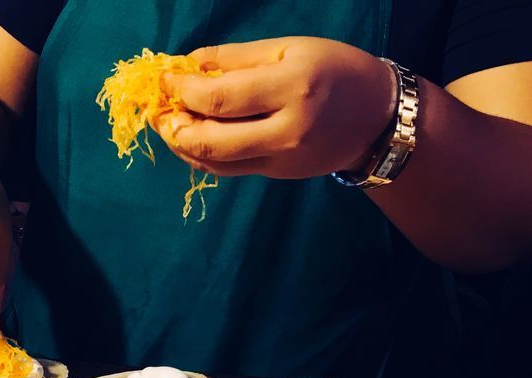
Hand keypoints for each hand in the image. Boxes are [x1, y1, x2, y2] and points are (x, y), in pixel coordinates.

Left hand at [156, 38, 396, 179]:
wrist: (376, 119)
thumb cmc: (335, 71)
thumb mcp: (291, 48)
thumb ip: (237, 58)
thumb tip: (190, 64)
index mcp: (293, 87)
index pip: (221, 98)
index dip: (182, 90)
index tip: (162, 78)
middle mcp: (287, 129)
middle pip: (211, 139)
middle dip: (173, 123)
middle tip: (156, 107)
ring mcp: (281, 159)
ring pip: (215, 161)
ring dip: (181, 144)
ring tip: (165, 123)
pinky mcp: (276, 175)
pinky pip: (228, 169)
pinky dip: (201, 155)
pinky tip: (188, 138)